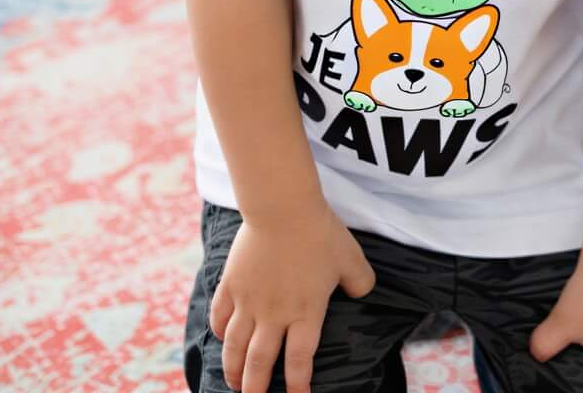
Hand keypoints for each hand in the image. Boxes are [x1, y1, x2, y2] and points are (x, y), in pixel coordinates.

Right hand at [209, 208, 373, 392]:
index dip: (298, 386)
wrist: (283, 208)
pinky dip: (218, 332)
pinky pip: (219, 316)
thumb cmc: (319, 232)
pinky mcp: (230, 285)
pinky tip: (220, 338)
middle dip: (256, 389)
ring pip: (235, 348)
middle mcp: (274, 315)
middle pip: (260, 364)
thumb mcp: (351, 258)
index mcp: (305, 313)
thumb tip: (364, 293)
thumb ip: (360, 281)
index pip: (300, 362)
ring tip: (234, 383)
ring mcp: (248, 302)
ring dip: (233, 369)